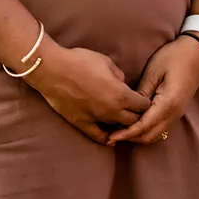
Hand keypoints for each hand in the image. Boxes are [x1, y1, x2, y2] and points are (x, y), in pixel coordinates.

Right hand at [26, 38, 150, 144]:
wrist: (53, 69)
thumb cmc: (80, 61)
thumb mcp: (105, 61)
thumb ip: (119, 75)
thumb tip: (122, 83)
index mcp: (120, 94)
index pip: (143, 105)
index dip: (145, 102)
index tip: (143, 99)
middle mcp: (112, 110)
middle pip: (134, 120)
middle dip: (137, 115)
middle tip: (134, 110)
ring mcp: (97, 119)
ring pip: (118, 128)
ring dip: (122, 124)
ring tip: (122, 119)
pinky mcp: (82, 123)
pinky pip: (98, 136)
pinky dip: (107, 138)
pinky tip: (111, 137)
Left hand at [106, 36, 198, 144]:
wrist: (196, 52)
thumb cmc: (174, 57)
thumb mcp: (154, 71)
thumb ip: (142, 92)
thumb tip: (129, 108)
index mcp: (168, 103)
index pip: (144, 126)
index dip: (126, 133)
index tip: (111, 136)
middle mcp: (174, 114)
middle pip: (149, 136)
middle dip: (130, 137)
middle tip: (111, 134)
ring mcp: (177, 114)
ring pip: (155, 135)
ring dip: (138, 135)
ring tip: (120, 129)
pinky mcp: (176, 111)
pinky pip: (160, 128)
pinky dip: (146, 130)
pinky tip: (134, 123)